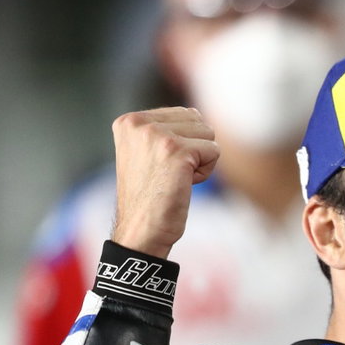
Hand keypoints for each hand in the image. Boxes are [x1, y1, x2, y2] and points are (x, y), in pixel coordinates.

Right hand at [110, 107, 217, 258]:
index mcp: (129, 120)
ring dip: (200, 160)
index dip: (184, 143)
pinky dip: (205, 172)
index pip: (184, 114)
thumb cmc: (150, 196)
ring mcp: (157, 135)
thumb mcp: (147, 152)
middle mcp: (139, 123)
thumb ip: (165, 129)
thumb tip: (196, 114)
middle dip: (195, 149)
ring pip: (209, 134)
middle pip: (199, 121)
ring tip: (175, 178)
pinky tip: (183, 184)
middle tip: (170, 174)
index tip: (161, 166)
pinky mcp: (176, 150)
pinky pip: (214, 151)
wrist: (141, 230)